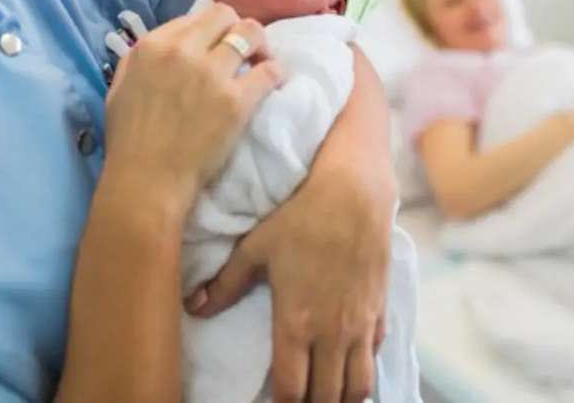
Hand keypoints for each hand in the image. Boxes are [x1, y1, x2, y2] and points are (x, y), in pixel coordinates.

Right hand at [104, 4, 285, 214]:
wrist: (147, 181)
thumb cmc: (129, 141)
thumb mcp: (120, 87)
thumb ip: (140, 60)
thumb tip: (165, 45)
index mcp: (152, 45)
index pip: (194, 16)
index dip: (210, 30)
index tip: (216, 46)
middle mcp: (183, 51)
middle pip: (225, 15)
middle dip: (236, 28)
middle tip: (242, 51)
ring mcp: (211, 74)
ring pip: (252, 33)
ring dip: (259, 46)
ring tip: (260, 62)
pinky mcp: (236, 101)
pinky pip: (269, 71)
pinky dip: (275, 73)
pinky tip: (274, 82)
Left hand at [185, 172, 390, 402]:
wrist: (354, 192)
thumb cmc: (300, 216)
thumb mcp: (255, 247)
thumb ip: (225, 284)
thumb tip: (193, 306)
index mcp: (296, 324)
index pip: (291, 391)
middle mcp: (331, 333)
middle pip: (327, 398)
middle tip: (296, 400)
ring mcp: (360, 324)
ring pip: (359, 387)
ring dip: (341, 398)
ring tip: (325, 396)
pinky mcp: (379, 309)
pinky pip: (374, 356)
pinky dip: (361, 370)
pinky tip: (348, 364)